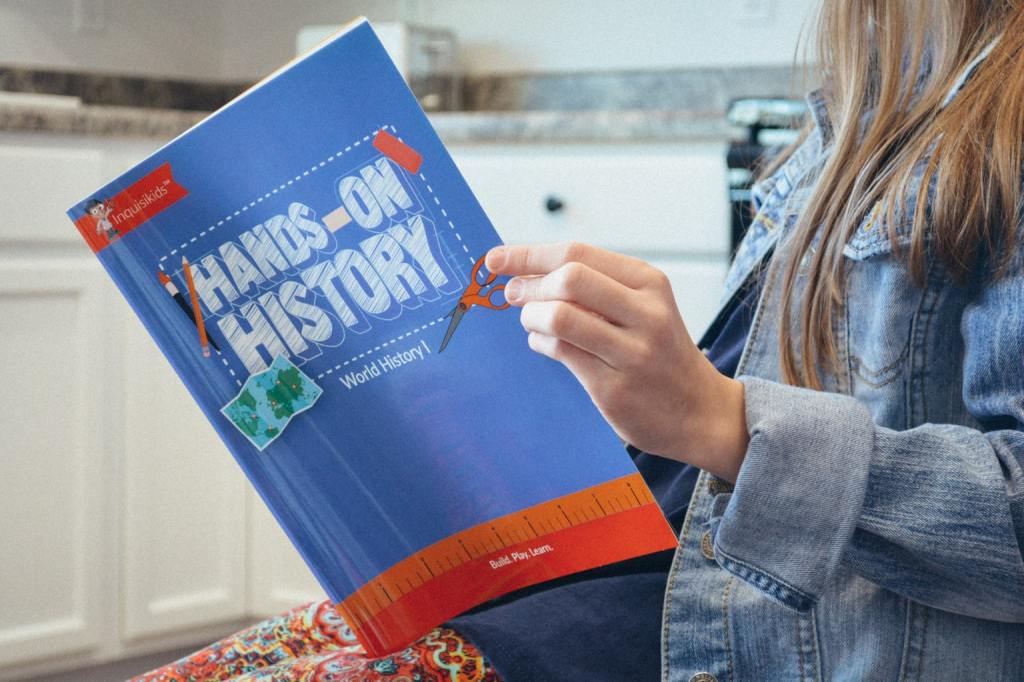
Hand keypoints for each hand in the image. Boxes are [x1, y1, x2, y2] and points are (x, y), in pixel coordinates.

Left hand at [486, 242, 748, 481]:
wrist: (699, 411)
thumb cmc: (659, 351)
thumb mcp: (643, 306)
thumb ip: (595, 286)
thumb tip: (524, 271)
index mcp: (649, 282)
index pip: (578, 253)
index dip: (529, 254)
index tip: (495, 259)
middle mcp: (646, 312)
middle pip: (569, 278)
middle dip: (530, 285)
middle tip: (513, 295)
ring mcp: (632, 351)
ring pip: (560, 316)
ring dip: (531, 317)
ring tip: (532, 322)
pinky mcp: (614, 387)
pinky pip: (561, 352)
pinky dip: (541, 342)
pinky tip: (544, 343)